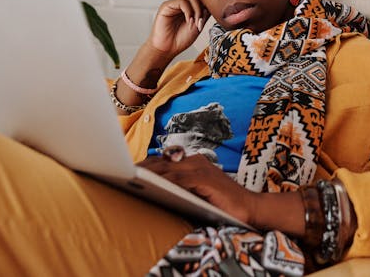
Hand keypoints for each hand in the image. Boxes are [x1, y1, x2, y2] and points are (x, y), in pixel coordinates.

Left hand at [137, 153, 256, 224]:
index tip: (126, 172)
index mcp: (193, 162)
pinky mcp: (204, 179)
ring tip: (130, 179)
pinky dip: (163, 182)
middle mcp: (195, 161)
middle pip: (161, 162)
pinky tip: (151, 186)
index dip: (144, 166)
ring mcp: (200, 168)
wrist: (249, 208)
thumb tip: (155, 191)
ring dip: (147, 174)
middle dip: (140, 168)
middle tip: (120, 174)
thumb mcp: (197, 193)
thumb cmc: (222, 204)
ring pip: (167, 169)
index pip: (162, 161)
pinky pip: (178, 179)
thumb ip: (181, 188)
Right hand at [147, 0, 210, 58]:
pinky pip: (182, 1)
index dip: (209, 2)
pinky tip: (189, 21)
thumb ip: (204, 14)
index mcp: (190, 8)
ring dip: (197, 10)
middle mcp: (182, 4)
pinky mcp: (167, 5)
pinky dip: (189, 11)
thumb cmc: (180, 40)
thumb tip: (214, 5)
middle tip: (204, 17)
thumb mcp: (198, 26)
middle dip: (204, 5)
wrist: (168, 49)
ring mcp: (175, 4)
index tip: (214, 13)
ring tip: (196, 23)